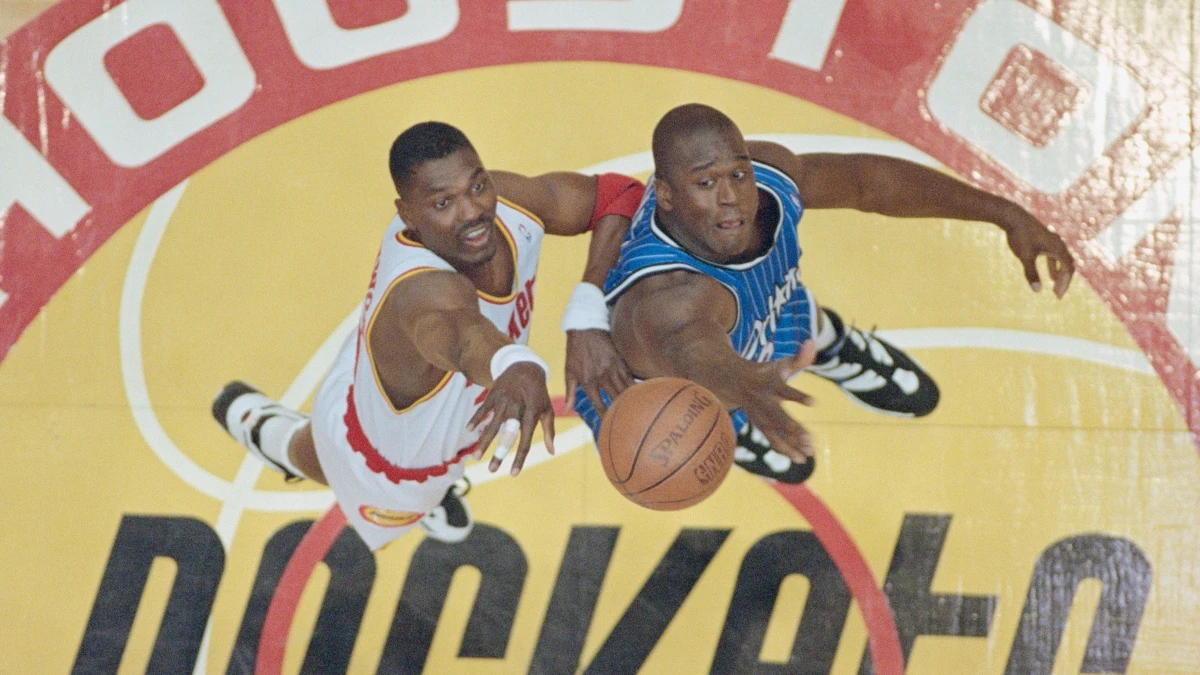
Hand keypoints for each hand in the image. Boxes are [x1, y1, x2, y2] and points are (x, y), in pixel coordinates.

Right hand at [468, 362, 555, 474]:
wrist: (526, 366)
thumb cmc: (538, 393)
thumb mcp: (548, 409)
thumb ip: (549, 431)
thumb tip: (552, 452)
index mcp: (532, 414)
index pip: (526, 440)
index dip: (519, 458)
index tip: (513, 473)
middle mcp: (517, 409)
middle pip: (508, 435)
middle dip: (499, 453)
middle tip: (492, 470)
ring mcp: (504, 401)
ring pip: (492, 425)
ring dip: (484, 442)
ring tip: (476, 457)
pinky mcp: (494, 395)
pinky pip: (483, 409)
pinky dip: (476, 419)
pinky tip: (469, 430)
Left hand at [564, 329, 633, 414]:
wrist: (585, 328)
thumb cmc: (575, 351)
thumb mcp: (568, 371)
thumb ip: (569, 392)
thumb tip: (567, 410)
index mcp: (588, 381)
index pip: (599, 403)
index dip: (605, 416)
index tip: (610, 426)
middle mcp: (602, 376)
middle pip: (616, 398)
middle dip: (622, 411)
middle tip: (629, 422)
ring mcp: (613, 368)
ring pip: (625, 388)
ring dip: (632, 400)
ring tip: (639, 411)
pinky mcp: (621, 360)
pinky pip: (630, 376)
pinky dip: (635, 386)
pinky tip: (641, 394)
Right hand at [733, 341, 817, 462]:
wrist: (732, 382)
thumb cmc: (764, 372)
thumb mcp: (780, 364)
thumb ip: (799, 357)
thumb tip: (813, 342)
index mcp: (770, 384)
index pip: (786, 390)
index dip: (799, 396)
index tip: (814, 402)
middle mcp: (764, 402)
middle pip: (778, 417)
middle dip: (793, 429)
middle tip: (810, 439)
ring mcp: (760, 416)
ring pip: (774, 433)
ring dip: (790, 444)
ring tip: (807, 455)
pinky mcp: (760, 425)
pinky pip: (771, 440)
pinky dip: (784, 449)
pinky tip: (799, 458)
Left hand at [1003, 209, 1074, 297]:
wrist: (1013, 216)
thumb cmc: (1020, 236)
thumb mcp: (1025, 256)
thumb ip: (1031, 273)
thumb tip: (1037, 291)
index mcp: (1058, 248)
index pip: (1068, 269)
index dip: (1065, 283)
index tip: (1057, 296)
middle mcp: (1058, 244)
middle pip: (1068, 265)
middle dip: (1064, 280)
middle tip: (1058, 294)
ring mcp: (1052, 241)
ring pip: (1061, 260)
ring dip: (1060, 274)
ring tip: (1055, 287)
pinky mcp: (1045, 239)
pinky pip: (1054, 256)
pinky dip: (1054, 266)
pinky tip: (1050, 275)